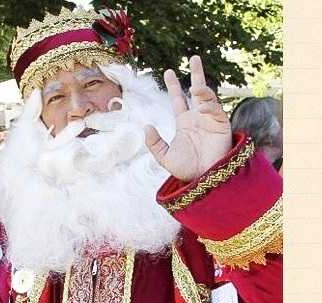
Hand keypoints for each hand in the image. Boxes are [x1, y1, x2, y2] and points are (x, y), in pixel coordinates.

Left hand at [145, 55, 231, 180]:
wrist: (203, 179)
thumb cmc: (186, 169)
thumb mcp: (164, 157)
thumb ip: (154, 143)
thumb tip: (146, 126)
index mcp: (184, 122)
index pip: (178, 100)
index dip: (174, 86)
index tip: (168, 72)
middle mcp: (198, 118)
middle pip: (198, 91)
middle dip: (196, 74)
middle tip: (194, 57)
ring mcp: (211, 120)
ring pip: (208, 98)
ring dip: (203, 91)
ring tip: (196, 87)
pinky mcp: (222, 126)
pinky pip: (216, 111)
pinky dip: (209, 107)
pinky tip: (201, 109)